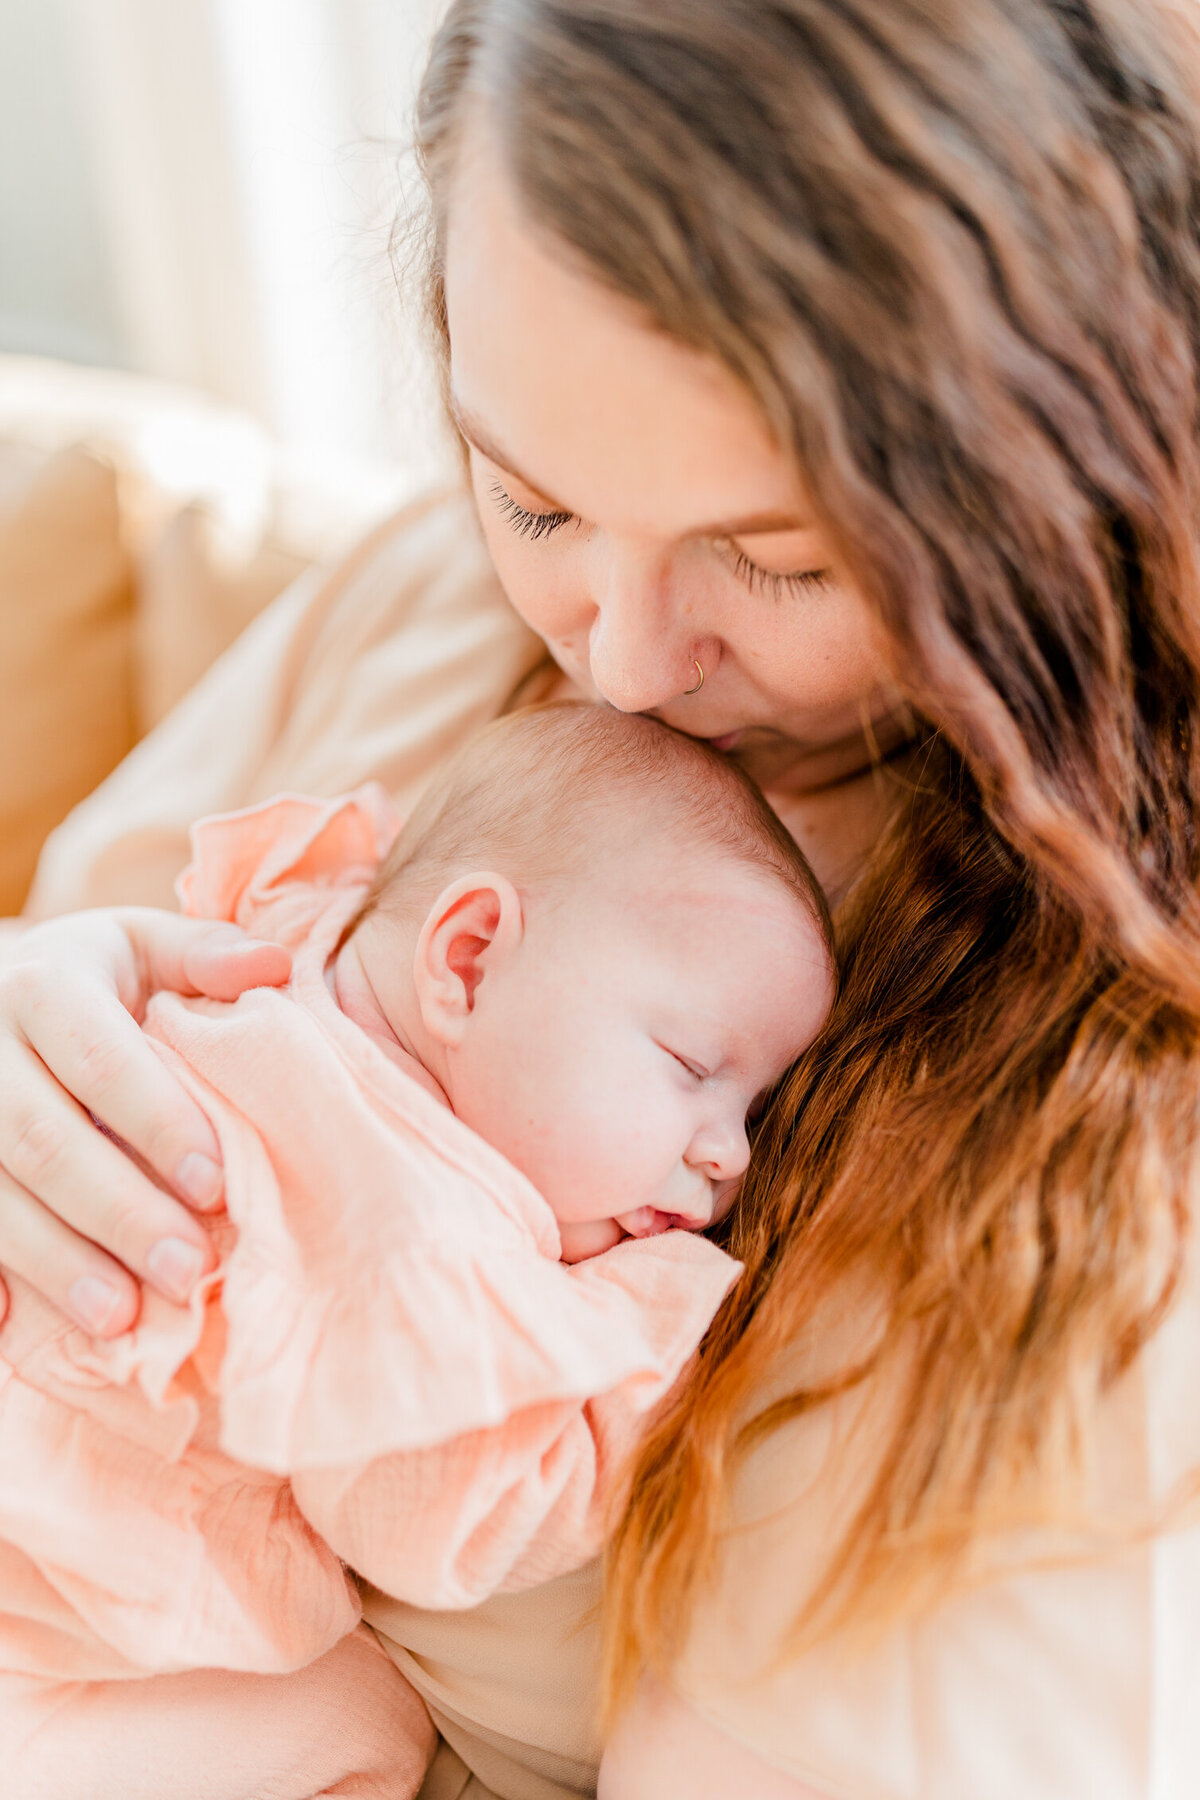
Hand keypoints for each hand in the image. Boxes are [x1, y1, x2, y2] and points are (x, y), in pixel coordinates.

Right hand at [0, 908, 290, 1334]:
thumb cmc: (89, 977)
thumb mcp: (139, 946)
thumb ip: (203, 955)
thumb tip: (274, 966)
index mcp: (43, 985)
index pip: (103, 1063)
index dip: (158, 1126)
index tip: (216, 1185)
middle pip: (45, 1142)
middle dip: (119, 1213)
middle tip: (188, 1271)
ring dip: (57, 1262)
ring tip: (120, 1317)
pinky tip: (12, 1325)